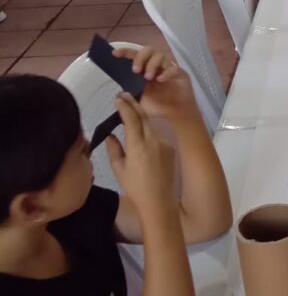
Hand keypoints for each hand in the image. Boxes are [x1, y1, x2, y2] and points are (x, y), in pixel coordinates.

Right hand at [106, 94, 177, 217]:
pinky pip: (158, 131)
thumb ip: (114, 149)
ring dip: (141, 112)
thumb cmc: (135, 187)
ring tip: (131, 106)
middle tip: (123, 95)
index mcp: (138, 145)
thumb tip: (109, 135)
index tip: (118, 97)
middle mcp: (153, 140)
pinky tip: (143, 122)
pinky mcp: (171, 146)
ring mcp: (164, 142)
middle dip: (133, 103)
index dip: (124, 106)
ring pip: (151, 122)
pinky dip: (149, 124)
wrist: (159, 200)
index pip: (131, 118)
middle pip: (143, 115)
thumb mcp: (119, 169)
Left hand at [113, 46, 197, 121]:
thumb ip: (130, 96)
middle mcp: (157, 67)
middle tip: (136, 70)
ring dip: (152, 64)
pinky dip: (166, 72)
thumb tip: (119, 92)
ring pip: (161, 55)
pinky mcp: (181, 75)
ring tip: (149, 77)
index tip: (115, 54)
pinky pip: (174, 68)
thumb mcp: (140, 102)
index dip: (126, 52)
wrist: (177, 116)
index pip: (136, 56)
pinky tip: (161, 79)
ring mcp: (169, 69)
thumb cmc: (158, 108)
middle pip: (149, 50)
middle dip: (140, 57)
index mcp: (146, 70)